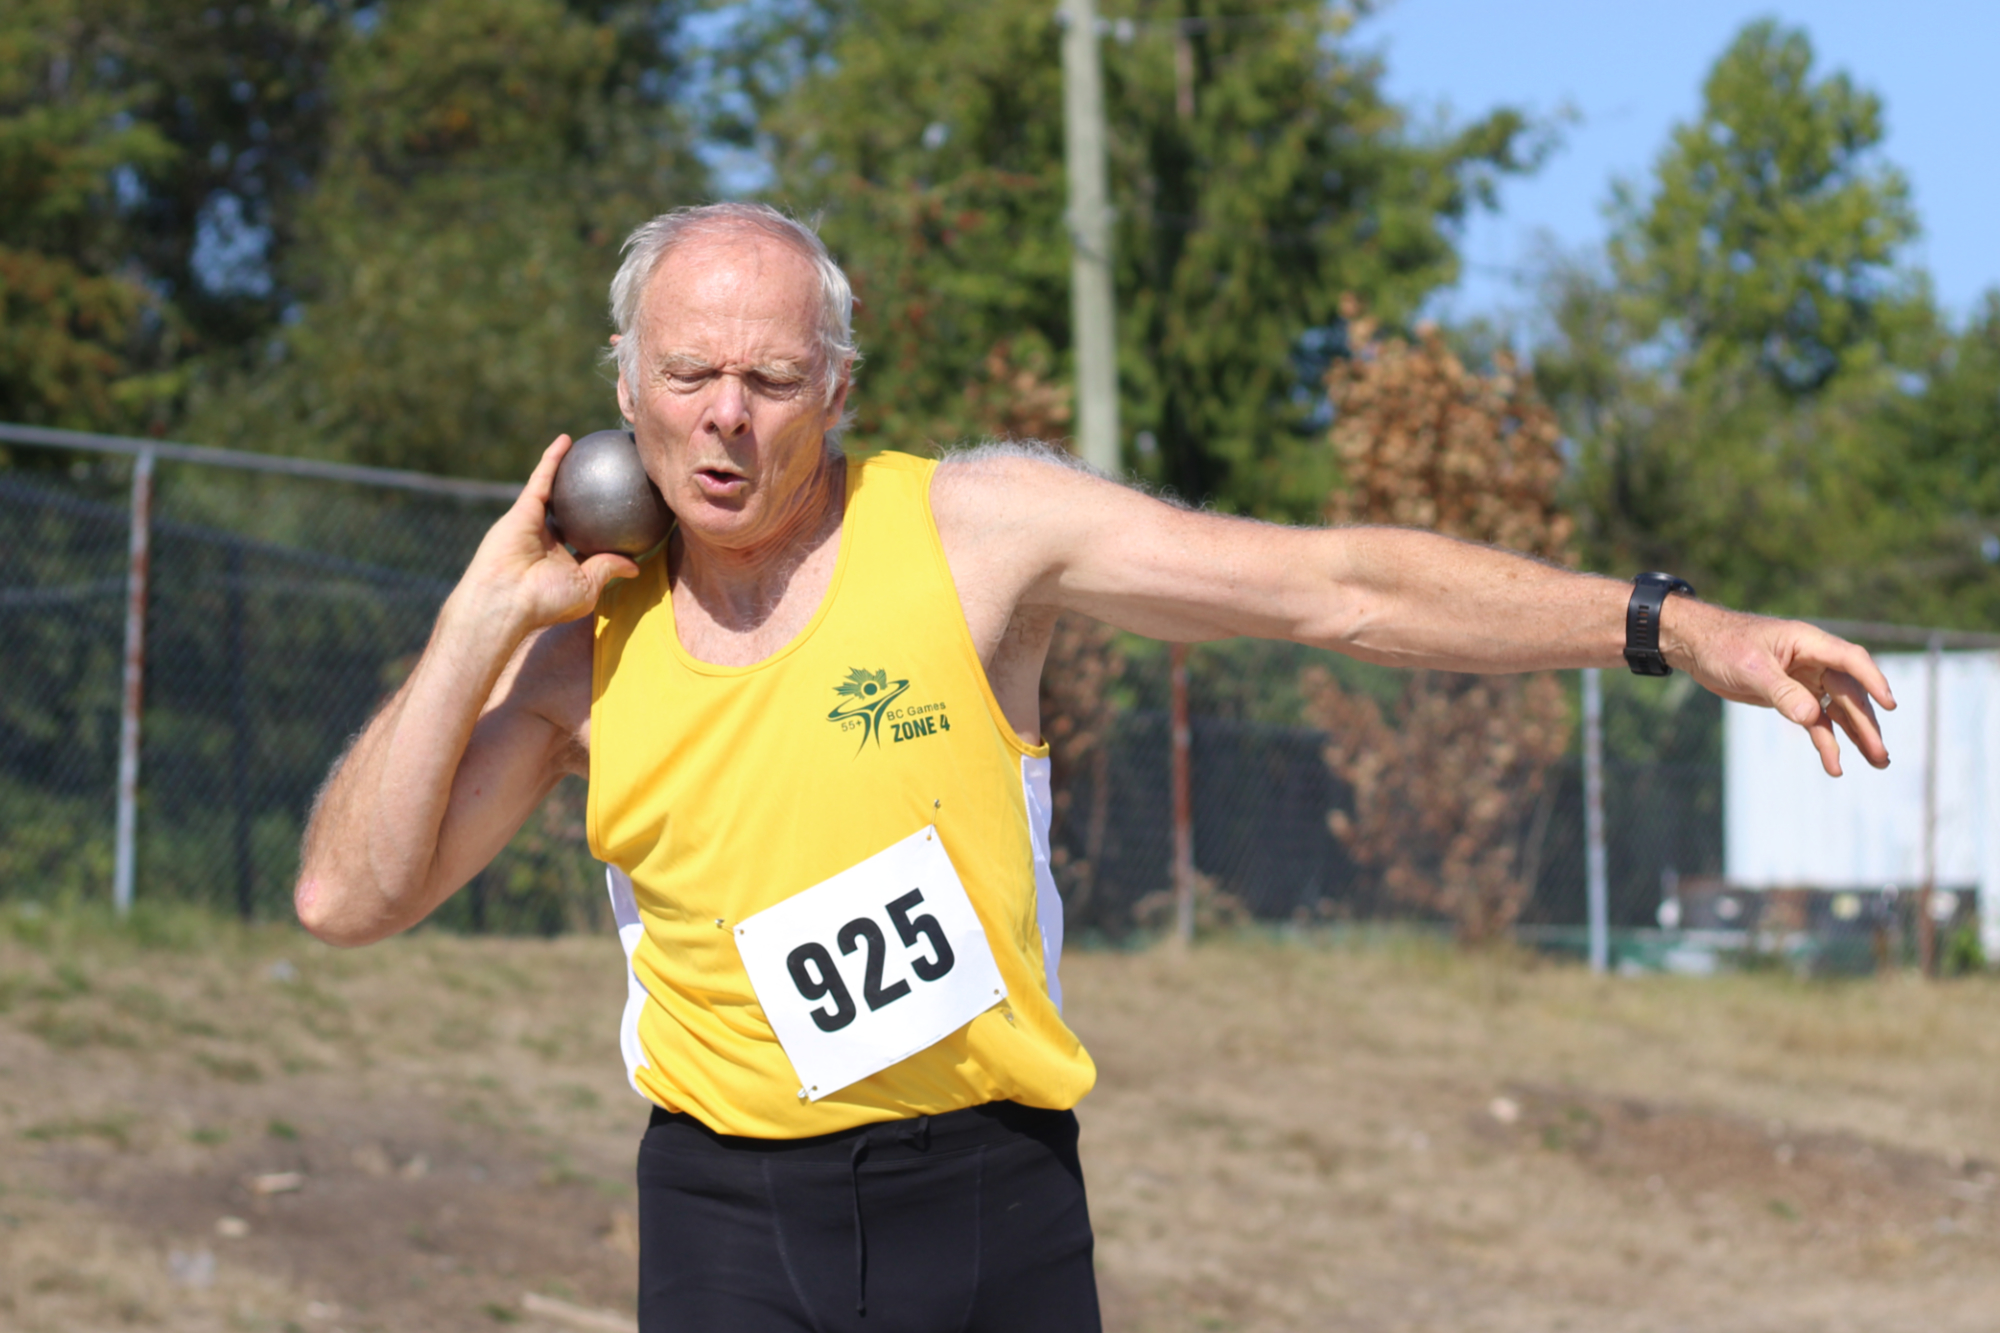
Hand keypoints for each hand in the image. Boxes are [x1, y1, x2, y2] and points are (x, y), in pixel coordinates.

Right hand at [460, 435, 641, 632]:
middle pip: (570, 512)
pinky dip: (552, 459)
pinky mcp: (522, 508)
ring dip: (567, 469)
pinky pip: (541, 478)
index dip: (601, 528)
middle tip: (609, 478)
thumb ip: (609, 568)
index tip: (622, 515)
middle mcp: (547, 541)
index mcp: (562, 561)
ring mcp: (533, 523)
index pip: (585, 540)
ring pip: (554, 490)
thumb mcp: (587, 586)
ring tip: (589, 451)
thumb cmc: (546, 601)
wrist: (506, 599)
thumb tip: (636, 566)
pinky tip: (568, 440)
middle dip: (586, 497)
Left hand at [1666, 601, 1894, 776]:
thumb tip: (1811, 717)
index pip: (1850, 660)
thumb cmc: (1723, 645)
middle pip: (1849, 693)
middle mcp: (1815, 661)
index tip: (1889, 704)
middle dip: (1866, 723)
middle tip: (1880, 754)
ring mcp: (1806, 680)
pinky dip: (1827, 742)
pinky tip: (1835, 765)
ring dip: (1857, 736)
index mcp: (1809, 643)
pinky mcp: (1793, 698)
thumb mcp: (1750, 667)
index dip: (1871, 681)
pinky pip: (1817, 722)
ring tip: (1878, 762)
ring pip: (1839, 710)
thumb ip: (1781, 691)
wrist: (1696, 647)